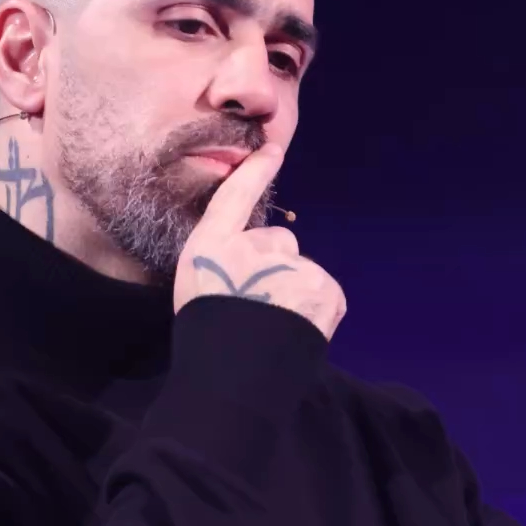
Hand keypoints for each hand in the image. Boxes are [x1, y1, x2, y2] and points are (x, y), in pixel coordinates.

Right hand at [173, 143, 346, 340]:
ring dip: (296, 292)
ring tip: (276, 324)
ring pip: (302, 271)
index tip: (272, 150)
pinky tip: (297, 329)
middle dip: (276, 266)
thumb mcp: (201, 287)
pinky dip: (317, 309)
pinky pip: (324, 293)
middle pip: (278, 242)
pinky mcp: (323, 287)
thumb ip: (229, 264)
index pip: (235, 197)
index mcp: (213, 246)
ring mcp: (291, 264)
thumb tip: (257, 263)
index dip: (255, 172)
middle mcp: (253, 246)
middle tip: (260, 303)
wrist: (235, 376)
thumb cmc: (211, 335)